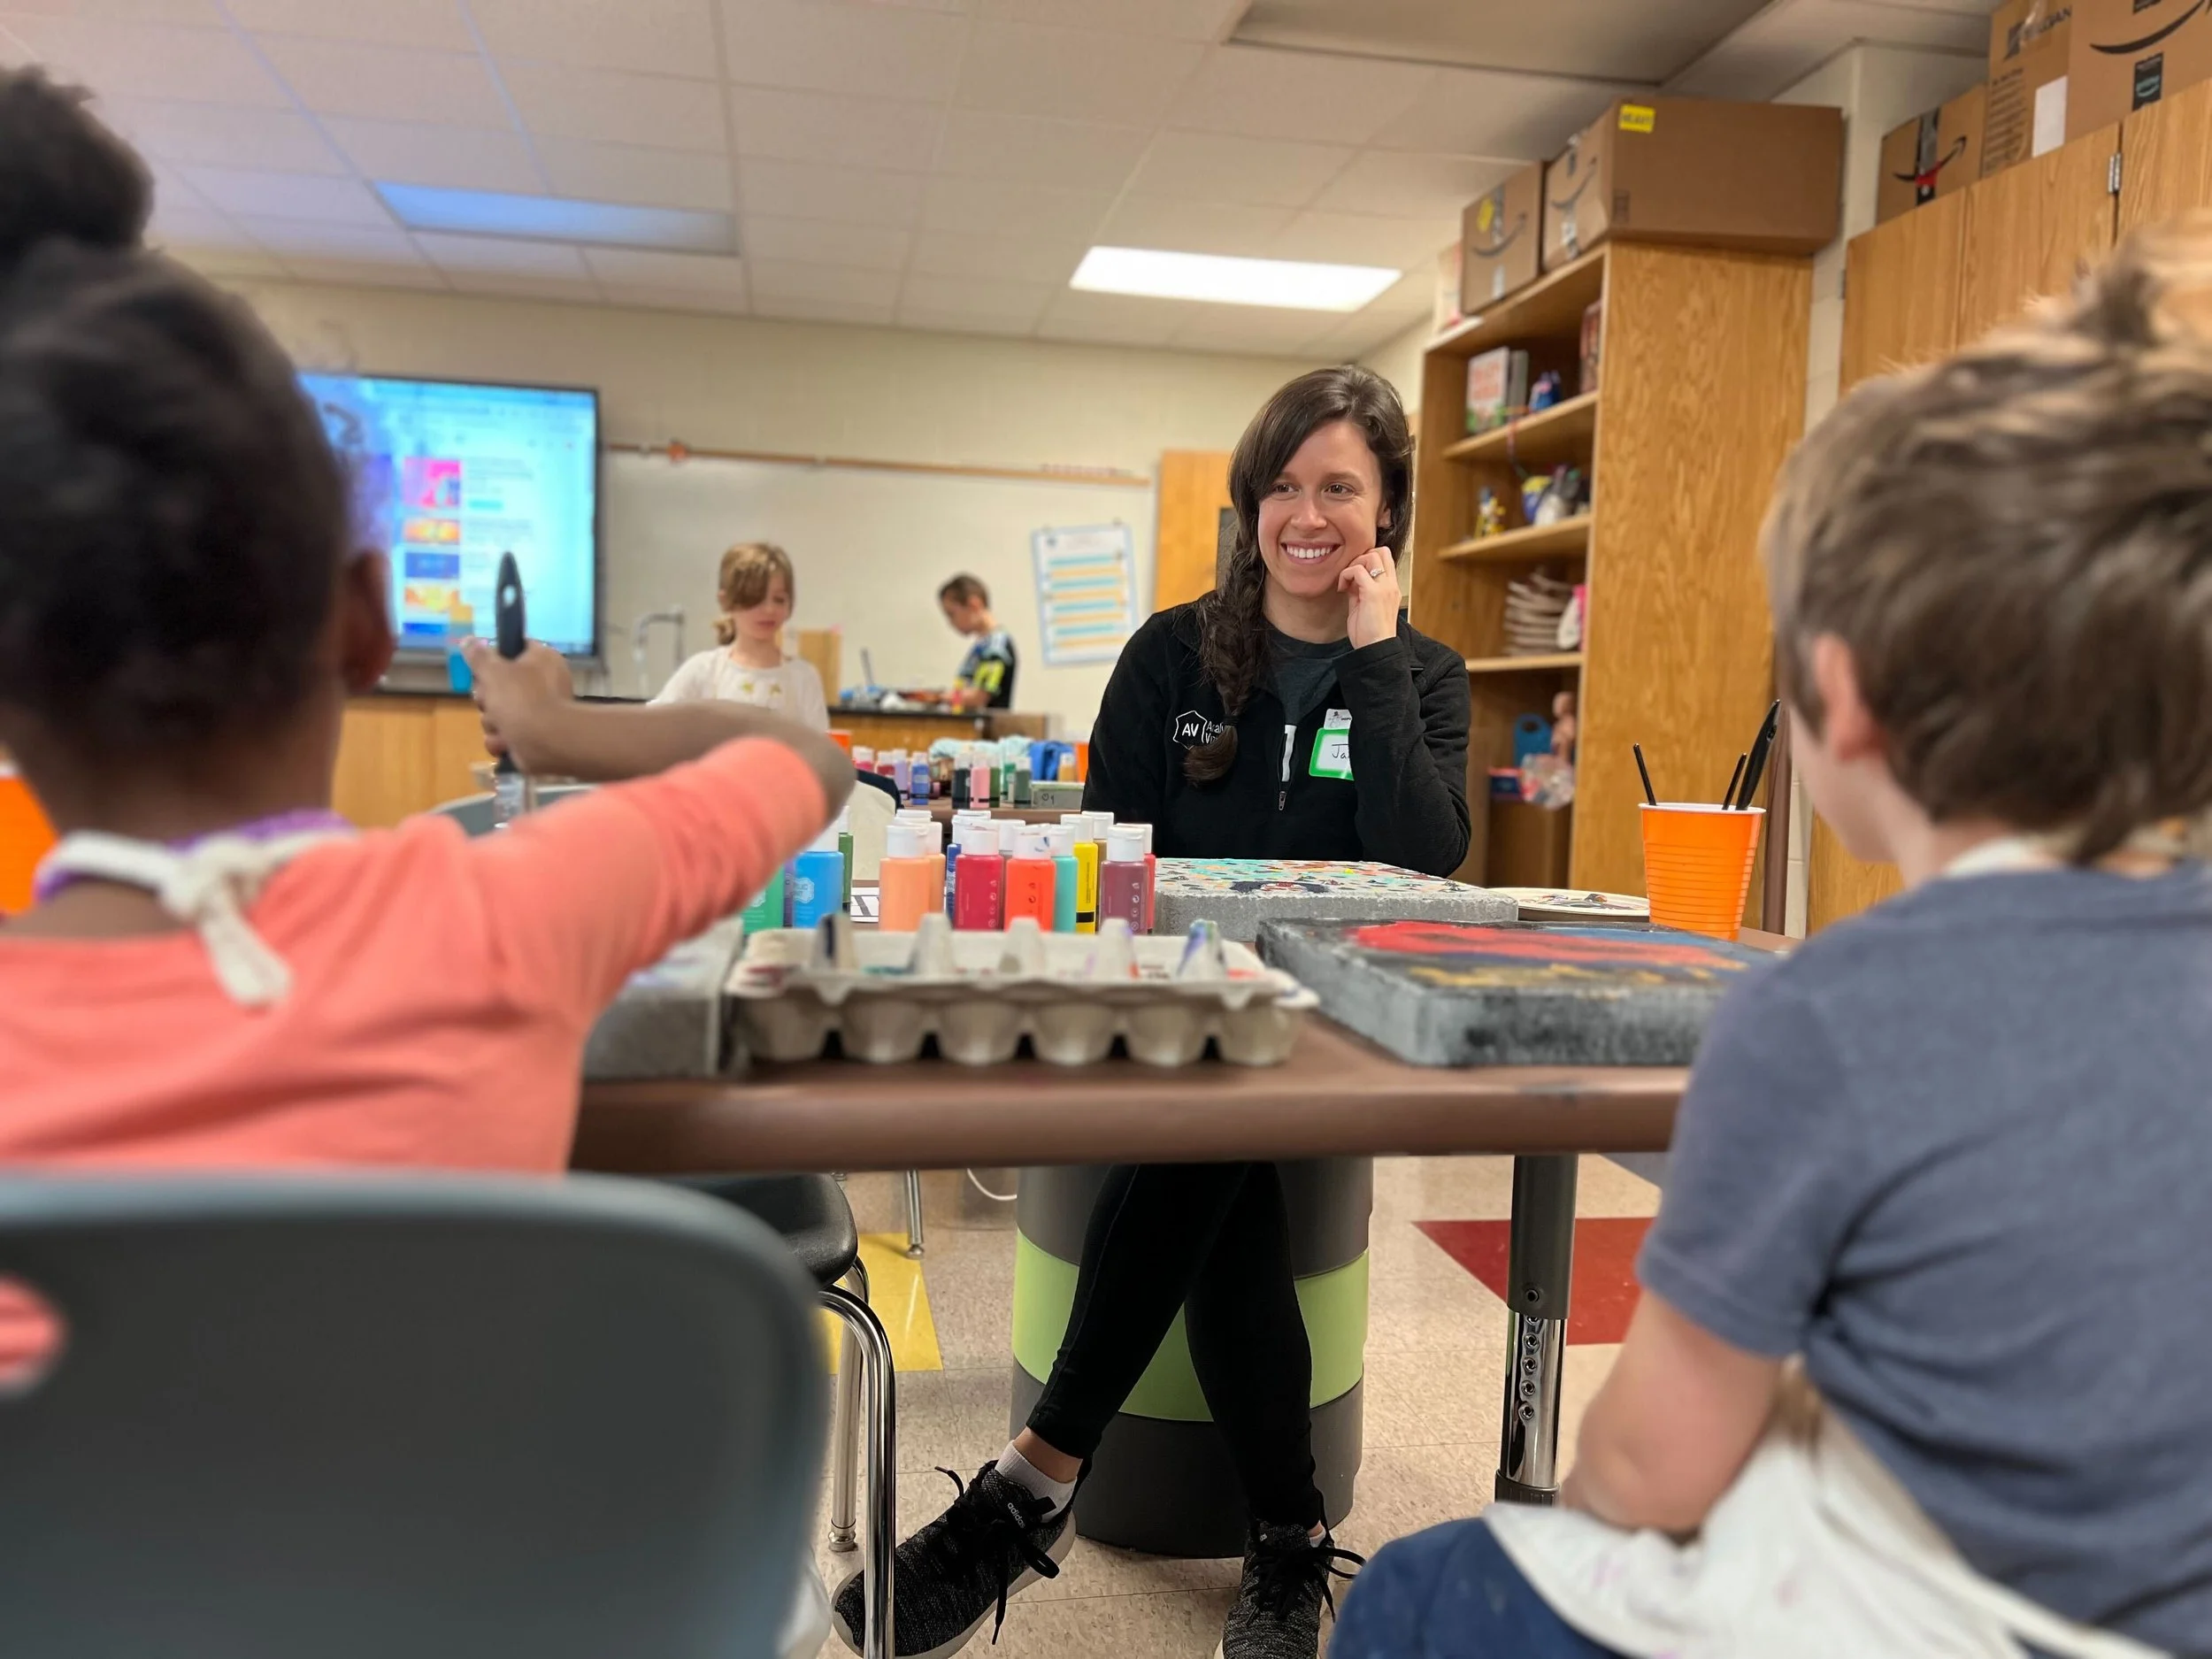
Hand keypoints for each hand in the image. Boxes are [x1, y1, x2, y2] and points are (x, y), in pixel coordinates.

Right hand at [463, 637, 572, 763]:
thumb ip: (479, 656)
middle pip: (500, 684)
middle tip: (489, 700)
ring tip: (500, 725)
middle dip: (487, 698)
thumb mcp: (494, 670)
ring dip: (492, 721)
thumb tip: (468, 640)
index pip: (514, 650)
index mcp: (543, 659)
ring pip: (499, 711)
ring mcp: (539, 711)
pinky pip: (506, 734)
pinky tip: (504, 741)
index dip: (494, 659)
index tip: (483, 669)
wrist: (546, 743)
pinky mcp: (532, 736)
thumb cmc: (521, 699)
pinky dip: (501, 740)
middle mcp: (544, 683)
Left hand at [1338, 547, 1401, 649]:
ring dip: (1353, 565)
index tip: (1354, 575)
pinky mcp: (1373, 593)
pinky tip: (1342, 589)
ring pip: (1371, 556)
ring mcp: (1384, 587)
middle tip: (1350, 575)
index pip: (1385, 558)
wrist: (1375, 648)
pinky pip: (1358, 571)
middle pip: (1381, 551)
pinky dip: (1346, 575)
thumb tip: (1350, 581)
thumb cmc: (1369, 633)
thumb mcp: (1364, 607)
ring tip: (1346, 583)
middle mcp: (1391, 585)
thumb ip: (1359, 591)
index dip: (1368, 558)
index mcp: (1391, 588)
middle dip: (1361, 557)